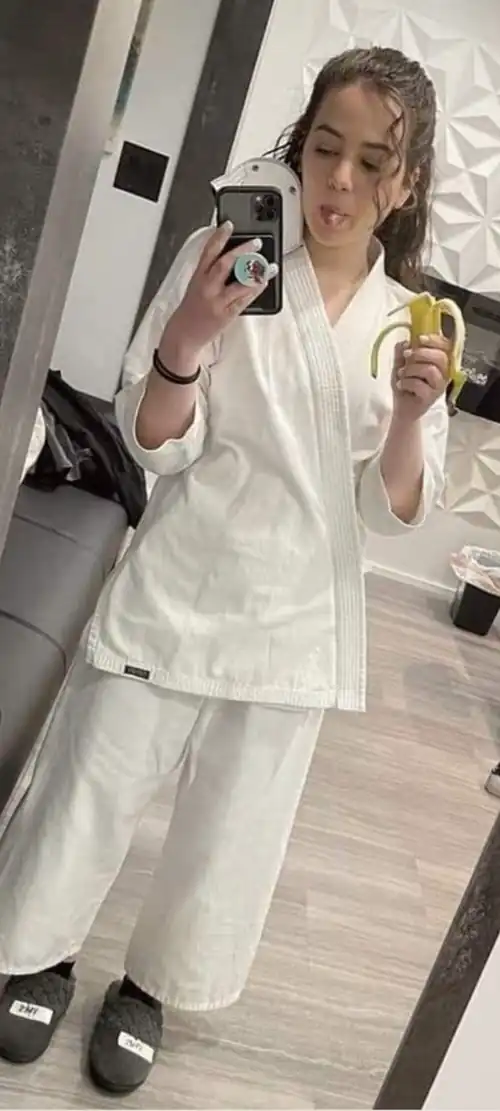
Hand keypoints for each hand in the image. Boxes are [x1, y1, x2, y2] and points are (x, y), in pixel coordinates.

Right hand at [159, 222, 275, 370]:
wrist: (183, 336)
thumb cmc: (191, 311)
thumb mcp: (196, 286)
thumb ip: (210, 272)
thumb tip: (233, 258)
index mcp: (198, 277)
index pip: (208, 251)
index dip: (218, 236)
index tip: (229, 224)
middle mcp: (207, 287)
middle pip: (225, 263)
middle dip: (242, 251)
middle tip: (257, 242)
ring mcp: (217, 302)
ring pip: (238, 283)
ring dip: (256, 272)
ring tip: (269, 265)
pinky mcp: (226, 315)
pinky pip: (244, 300)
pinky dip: (255, 290)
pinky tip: (264, 283)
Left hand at [392, 334, 449, 421]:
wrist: (401, 408)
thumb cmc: (405, 384)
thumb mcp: (401, 364)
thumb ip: (403, 351)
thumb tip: (406, 342)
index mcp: (439, 362)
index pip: (446, 346)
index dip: (434, 340)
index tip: (419, 338)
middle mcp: (443, 374)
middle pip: (440, 357)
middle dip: (421, 353)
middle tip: (406, 356)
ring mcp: (438, 387)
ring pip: (430, 370)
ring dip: (411, 369)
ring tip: (401, 374)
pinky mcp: (430, 398)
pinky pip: (420, 385)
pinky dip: (406, 382)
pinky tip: (401, 385)